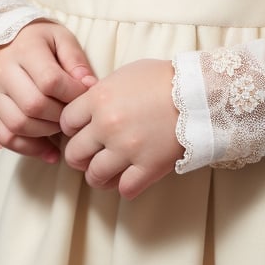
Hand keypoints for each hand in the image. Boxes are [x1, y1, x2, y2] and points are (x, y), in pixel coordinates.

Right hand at [0, 20, 96, 163]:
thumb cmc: (36, 40)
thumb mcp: (59, 37)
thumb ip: (75, 59)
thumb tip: (88, 85)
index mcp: (25, 50)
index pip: (50, 81)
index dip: (72, 93)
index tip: (85, 95)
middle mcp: (3, 72)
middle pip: (34, 106)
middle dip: (60, 116)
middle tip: (73, 114)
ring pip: (18, 125)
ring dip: (46, 133)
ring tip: (61, 128)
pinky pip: (5, 138)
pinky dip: (29, 149)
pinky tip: (50, 151)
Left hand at [60, 59, 183, 198]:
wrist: (198, 92)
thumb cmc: (162, 78)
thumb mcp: (125, 74)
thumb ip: (101, 92)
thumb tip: (88, 107)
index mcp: (99, 98)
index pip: (66, 122)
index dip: (71, 128)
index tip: (81, 131)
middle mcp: (107, 125)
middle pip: (74, 153)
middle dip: (79, 155)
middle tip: (90, 154)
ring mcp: (127, 149)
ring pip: (94, 176)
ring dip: (98, 175)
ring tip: (107, 170)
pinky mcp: (148, 167)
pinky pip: (124, 190)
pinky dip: (125, 186)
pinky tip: (130, 176)